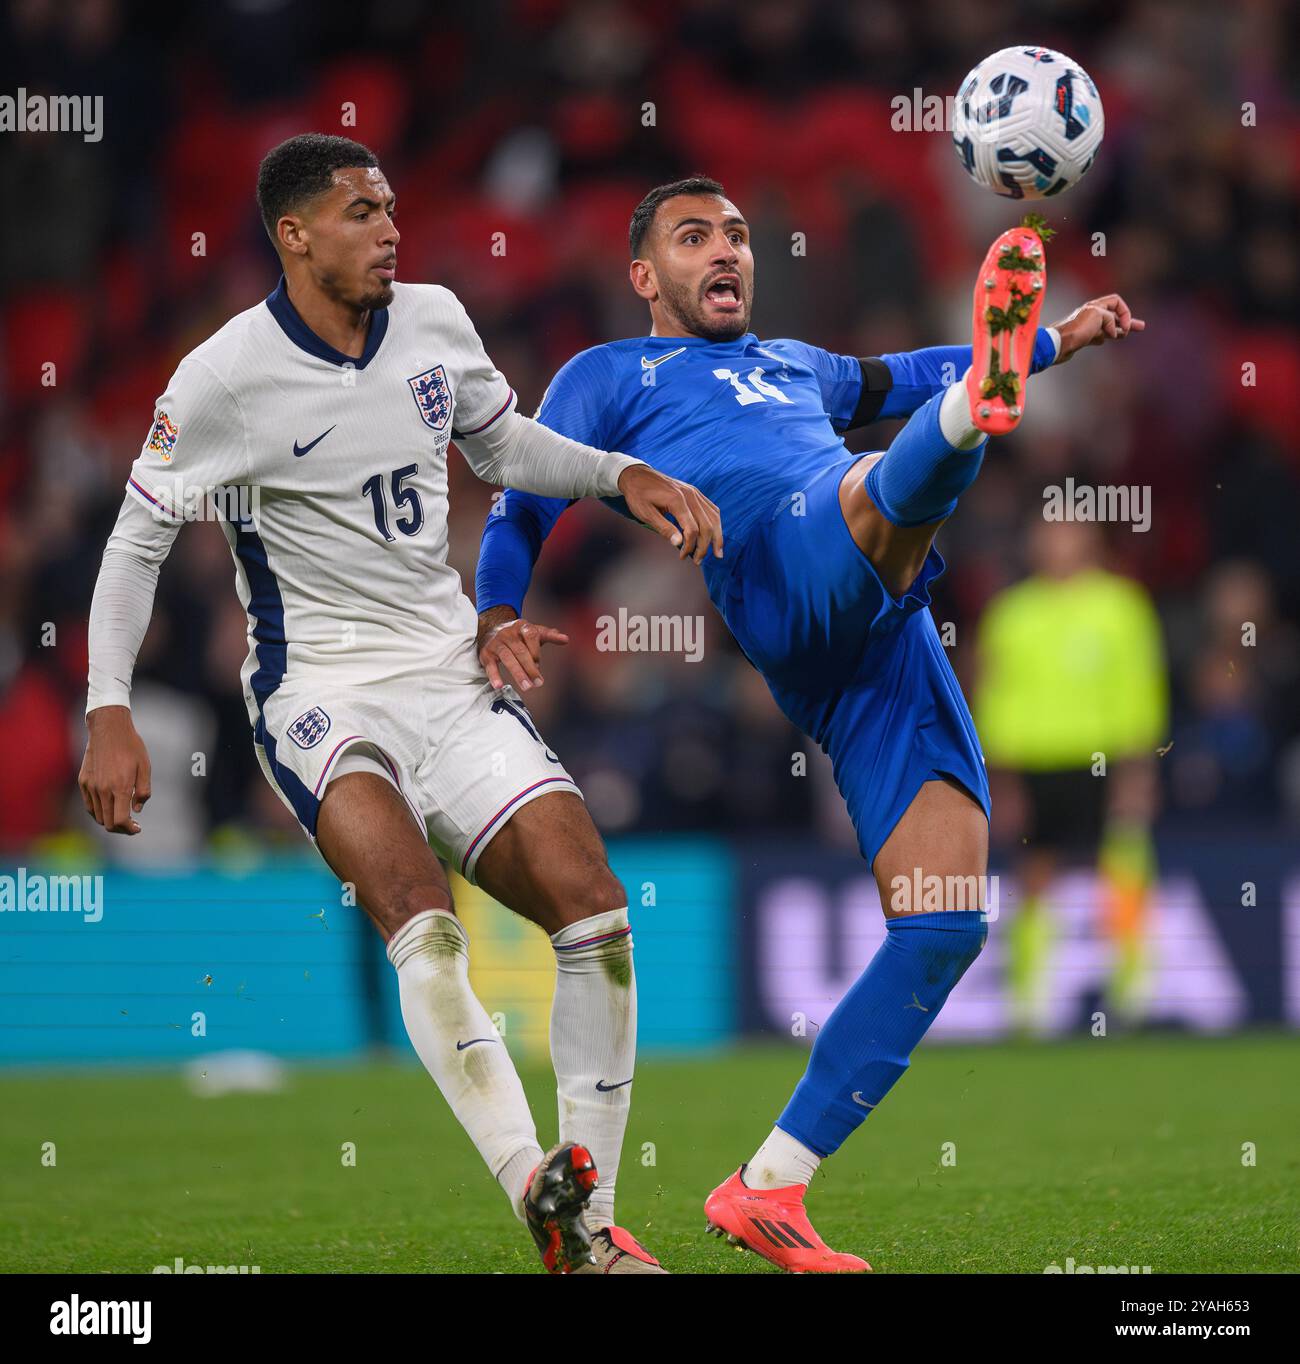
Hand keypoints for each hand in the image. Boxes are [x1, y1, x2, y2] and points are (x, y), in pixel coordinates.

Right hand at [79, 706, 151, 834]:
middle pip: (107, 823)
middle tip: (132, 825)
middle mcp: (103, 789)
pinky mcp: (83, 782)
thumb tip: (136, 810)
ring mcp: (90, 786)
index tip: (137, 828)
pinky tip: (110, 807)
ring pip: (97, 816)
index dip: (129, 829)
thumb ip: (143, 791)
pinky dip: (99, 812)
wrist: (108, 729)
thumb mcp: (146, 767)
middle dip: (121, 828)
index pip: (120, 820)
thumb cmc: (131, 747)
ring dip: (110, 821)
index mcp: (120, 787)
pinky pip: (89, 805)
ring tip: (122, 816)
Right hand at [477, 605, 568, 691]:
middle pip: (520, 651)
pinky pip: (490, 665)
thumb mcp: (532, 632)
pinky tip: (499, 685)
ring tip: (527, 687)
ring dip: (518, 673)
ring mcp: (496, 643)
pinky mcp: (486, 653)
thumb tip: (566, 639)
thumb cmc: (517, 634)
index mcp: (522, 626)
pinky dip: (494, 675)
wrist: (490, 628)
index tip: (539, 665)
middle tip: (539, 683)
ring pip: (507, 658)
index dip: (536, 651)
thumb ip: (549, 635)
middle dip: (530, 668)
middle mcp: (508, 633)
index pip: (531, 636)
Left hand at [617, 463, 723, 563]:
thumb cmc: (638, 495)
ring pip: (713, 517)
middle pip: (706, 525)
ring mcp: (694, 492)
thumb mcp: (645, 513)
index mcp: (677, 500)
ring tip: (717, 552)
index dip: (690, 546)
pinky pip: (711, 508)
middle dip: (704, 546)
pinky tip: (714, 534)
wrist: (637, 475)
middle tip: (698, 561)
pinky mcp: (694, 492)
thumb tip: (679, 543)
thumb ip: (664, 528)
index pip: (692, 529)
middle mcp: (690, 495)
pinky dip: (715, 523)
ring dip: (717, 536)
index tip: (682, 556)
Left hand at [1051, 293, 1145, 362]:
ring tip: (1126, 334)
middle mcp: (1091, 314)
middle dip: (1127, 320)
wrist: (1058, 344)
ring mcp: (1087, 326)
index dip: (1125, 312)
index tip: (1125, 326)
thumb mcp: (1098, 316)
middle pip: (1114, 315)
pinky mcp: (1082, 338)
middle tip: (1140, 327)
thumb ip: (1110, 319)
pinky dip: (1105, 337)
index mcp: (1095, 306)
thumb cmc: (1076, 329)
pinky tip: (1108, 340)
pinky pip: (1097, 335)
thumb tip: (1112, 333)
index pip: (1116, 302)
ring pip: (1107, 327)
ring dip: (1118, 330)